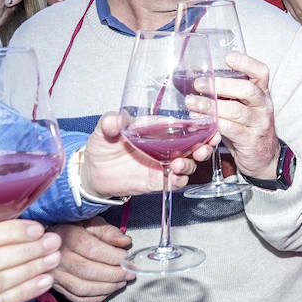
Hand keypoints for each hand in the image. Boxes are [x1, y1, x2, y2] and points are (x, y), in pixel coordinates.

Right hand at [49, 217, 132, 301]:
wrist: (47, 241)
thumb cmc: (71, 229)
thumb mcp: (89, 222)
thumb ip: (108, 231)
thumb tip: (125, 242)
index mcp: (66, 236)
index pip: (92, 249)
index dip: (112, 256)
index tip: (127, 258)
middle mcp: (57, 257)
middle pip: (88, 271)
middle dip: (114, 274)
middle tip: (129, 273)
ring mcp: (55, 274)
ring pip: (83, 288)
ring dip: (107, 287)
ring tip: (122, 281)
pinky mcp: (56, 286)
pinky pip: (77, 297)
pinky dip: (96, 297)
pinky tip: (108, 290)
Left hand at [82, 112, 196, 198]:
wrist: (93, 172)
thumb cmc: (102, 146)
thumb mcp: (103, 130)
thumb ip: (110, 123)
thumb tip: (114, 120)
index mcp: (158, 129)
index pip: (184, 126)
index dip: (199, 127)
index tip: (208, 128)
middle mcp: (165, 146)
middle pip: (193, 146)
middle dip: (203, 147)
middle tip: (202, 149)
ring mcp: (163, 164)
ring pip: (188, 164)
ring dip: (190, 164)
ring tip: (179, 165)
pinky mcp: (157, 181)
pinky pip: (175, 182)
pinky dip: (179, 180)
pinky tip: (175, 178)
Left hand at [188, 51, 279, 179]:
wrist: (263, 157)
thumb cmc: (247, 127)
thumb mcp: (240, 106)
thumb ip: (224, 93)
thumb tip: (196, 74)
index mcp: (262, 92)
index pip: (261, 72)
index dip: (246, 63)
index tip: (228, 58)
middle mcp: (263, 106)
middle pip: (247, 90)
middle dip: (221, 85)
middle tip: (199, 84)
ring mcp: (259, 123)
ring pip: (235, 110)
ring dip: (210, 105)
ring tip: (191, 102)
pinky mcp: (250, 140)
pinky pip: (230, 129)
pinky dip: (212, 123)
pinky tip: (198, 120)